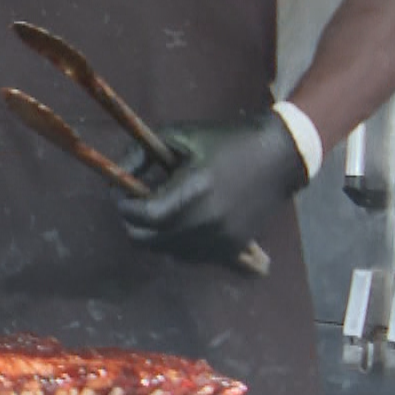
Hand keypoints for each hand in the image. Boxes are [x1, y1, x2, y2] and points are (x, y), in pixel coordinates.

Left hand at [115, 112, 306, 270]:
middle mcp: (208, 220)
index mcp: (195, 189)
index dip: (123, 206)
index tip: (120, 193)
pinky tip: (182, 221)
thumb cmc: (225, 141)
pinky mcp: (231, 249)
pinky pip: (188, 258)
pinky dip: (177, 244)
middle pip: (147, 239)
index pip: (143, 215)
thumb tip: (116, 175)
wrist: (278, 157)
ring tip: (163, 209)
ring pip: (164, 251)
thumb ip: (139, 155)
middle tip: (136, 202)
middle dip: (133, 221)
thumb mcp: (178, 136)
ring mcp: (221, 239)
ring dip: (154, 233)